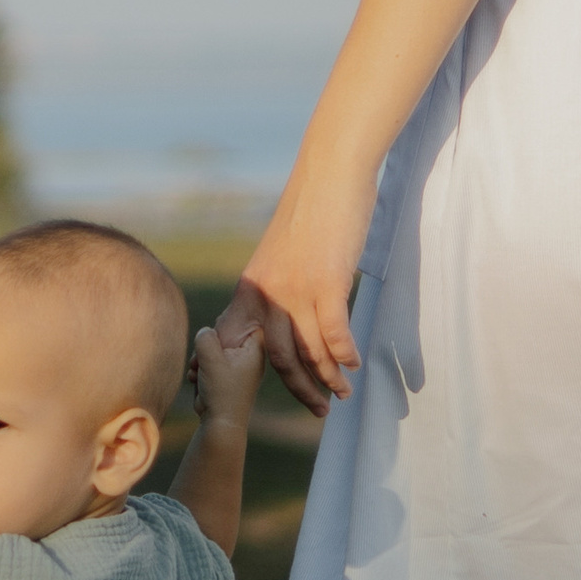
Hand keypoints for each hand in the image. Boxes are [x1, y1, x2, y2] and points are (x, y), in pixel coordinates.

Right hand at [187, 323, 264, 424]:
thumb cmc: (221, 390)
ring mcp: (237, 369)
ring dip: (201, 359)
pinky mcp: (226, 378)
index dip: (230, 322)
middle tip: (200, 359)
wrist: (219, 424)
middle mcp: (249, 358)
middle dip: (208, 346)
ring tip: (198, 373)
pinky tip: (197, 381)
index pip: (247, 322)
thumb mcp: (210, 356)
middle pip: (226, 336)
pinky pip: (211, 365)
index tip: (217, 333)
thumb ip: (205, 336)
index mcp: (255, 350)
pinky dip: (201, 371)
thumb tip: (205, 333)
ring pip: (214, 350)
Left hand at [219, 164, 374, 414]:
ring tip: (342, 395)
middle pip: (277, 358)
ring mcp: (296, 288)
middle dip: (299, 388)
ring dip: (326, 377)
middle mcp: (269, 292)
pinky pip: (332, 330)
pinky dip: (343, 352)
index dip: (229, 375)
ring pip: (307, 349)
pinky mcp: (326, 280)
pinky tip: (352, 364)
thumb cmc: (310, 208)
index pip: (235, 341)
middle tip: (318, 408)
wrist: (330, 171)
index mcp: (252, 286)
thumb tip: (281, 305)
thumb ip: (276, 282)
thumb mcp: (280, 251)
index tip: (228, 401)